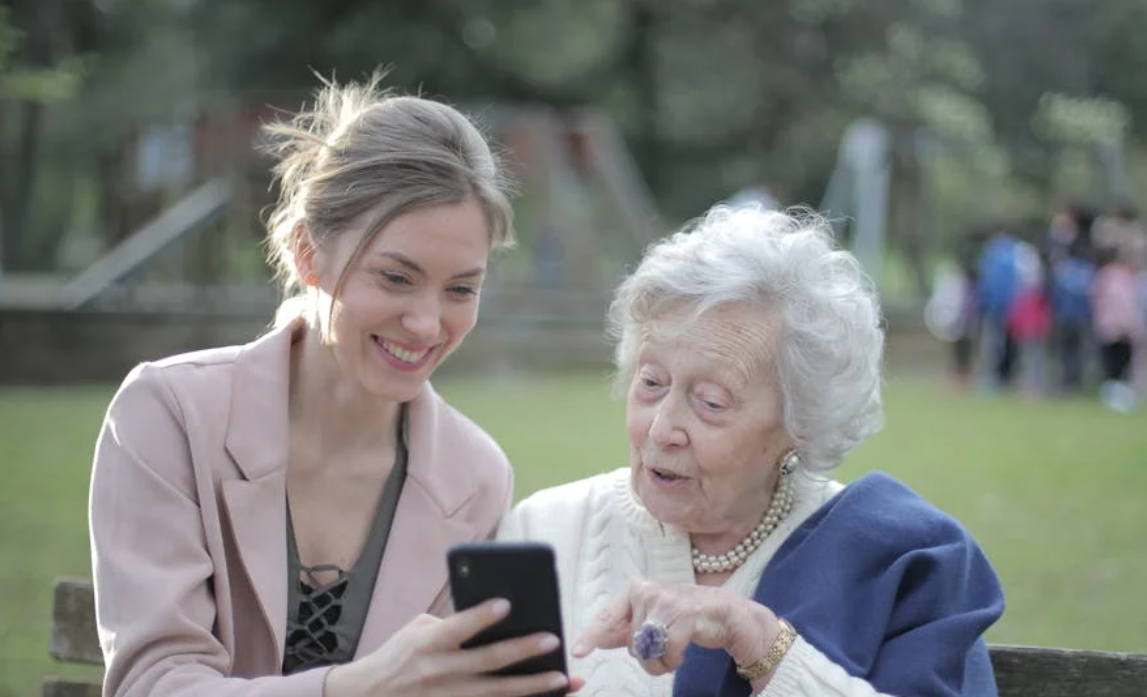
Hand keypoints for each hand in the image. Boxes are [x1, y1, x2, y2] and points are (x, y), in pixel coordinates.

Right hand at [325, 598, 580, 696]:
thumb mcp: (416, 631)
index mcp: (426, 644)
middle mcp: (437, 673)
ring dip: (533, 686)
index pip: (456, 628)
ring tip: (563, 678)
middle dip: (523, 651)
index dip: (481, 616)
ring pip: (497, 694)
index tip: (507, 603)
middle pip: (486, 663)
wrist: (368, 696)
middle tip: (553, 640)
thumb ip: (450, 624)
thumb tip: (492, 619)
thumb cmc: (398, 656)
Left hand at [571, 579, 779, 676]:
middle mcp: (647, 591)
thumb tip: (596, 638)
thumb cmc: (687, 618)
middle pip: (631, 643)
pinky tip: (684, 649)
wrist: (727, 615)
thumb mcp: (653, 622)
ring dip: (662, 661)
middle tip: (665, 648)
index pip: (608, 616)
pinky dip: (674, 660)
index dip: (591, 636)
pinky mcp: (684, 614)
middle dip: (648, 656)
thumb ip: (626, 629)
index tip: (578, 652)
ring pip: (648, 650)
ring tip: (675, 649)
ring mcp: (665, 600)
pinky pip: (667, 652)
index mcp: (636, 591)